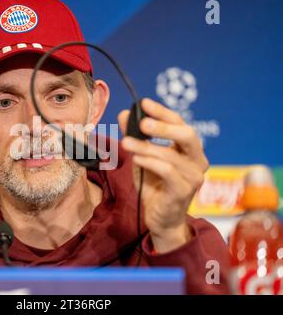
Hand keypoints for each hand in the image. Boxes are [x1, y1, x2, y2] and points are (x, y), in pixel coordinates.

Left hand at [118, 99, 208, 252]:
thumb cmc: (154, 186)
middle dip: (164, 126)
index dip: (163, 112)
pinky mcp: (184, 191)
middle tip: (142, 122)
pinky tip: (136, 158)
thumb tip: (123, 114)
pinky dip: (150, 162)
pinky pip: (167, 172)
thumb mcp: (141, 157)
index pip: (180, 123)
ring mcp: (194, 177)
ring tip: (125, 142)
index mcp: (189, 149)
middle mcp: (197, 160)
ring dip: (146, 147)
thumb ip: (135, 137)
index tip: (143, 103)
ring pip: (171, 155)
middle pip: (187, 135)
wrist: (160, 218)